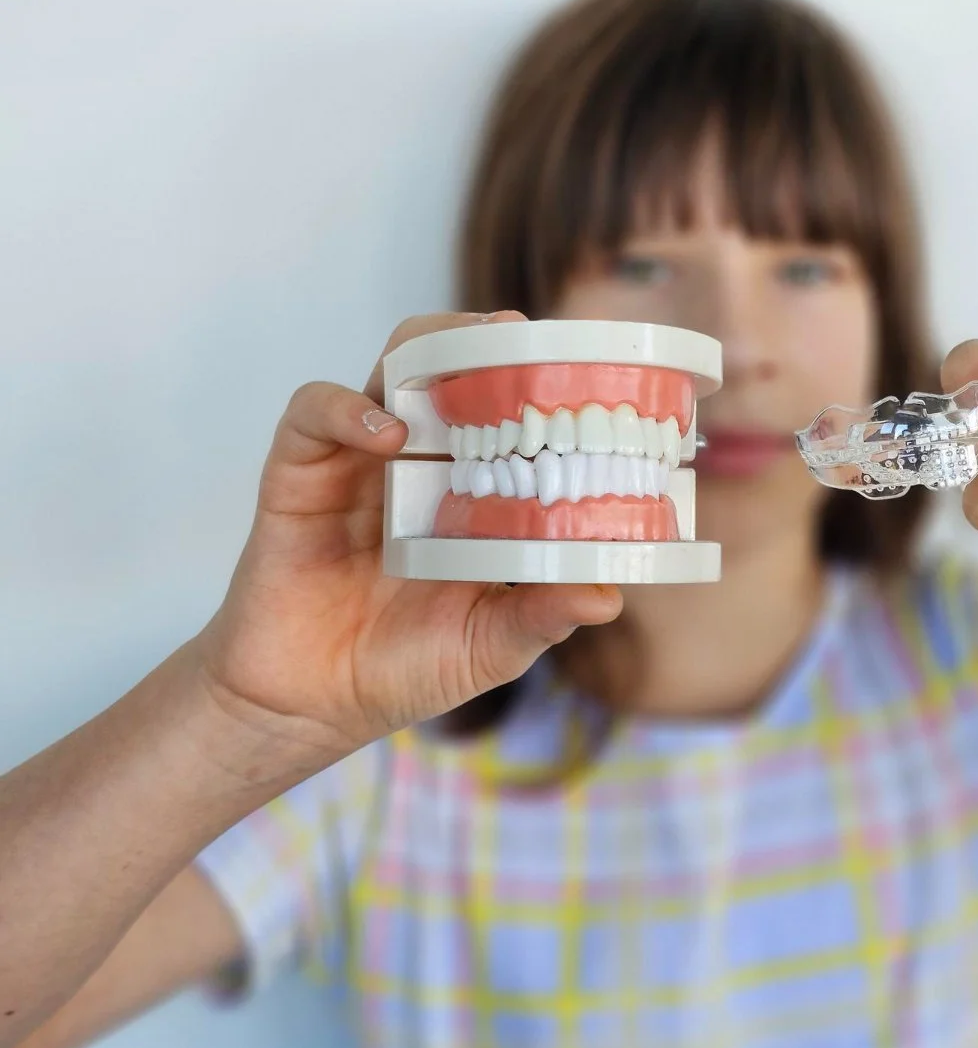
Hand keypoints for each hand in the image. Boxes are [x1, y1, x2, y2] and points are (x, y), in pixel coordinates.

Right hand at [192, 311, 621, 758]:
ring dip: (429, 351)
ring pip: (391, 367)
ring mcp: (359, 462)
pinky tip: (389, 434)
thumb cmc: (404, 668)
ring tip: (467, 367)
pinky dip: (349, 410)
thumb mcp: (489, 646)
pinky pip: (315, 414)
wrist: (308, 708)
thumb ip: (541, 617)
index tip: (585, 369)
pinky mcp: (299, 476)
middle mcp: (420, 463)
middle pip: (454, 367)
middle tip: (525, 339)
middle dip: (488, 341)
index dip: (542, 382)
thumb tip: (608, 597)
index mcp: (472, 492)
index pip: (511, 411)